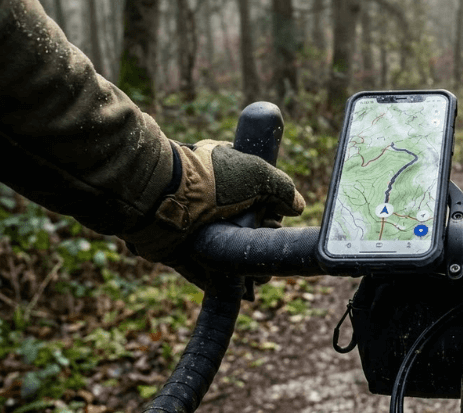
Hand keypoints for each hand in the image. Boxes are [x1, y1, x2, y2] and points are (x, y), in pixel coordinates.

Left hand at [122, 140, 304, 288]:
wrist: (165, 200)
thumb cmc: (213, 181)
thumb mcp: (259, 174)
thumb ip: (283, 189)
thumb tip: (297, 207)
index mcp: (222, 171)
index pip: (254, 191)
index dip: (269, 207)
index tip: (276, 220)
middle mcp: (207, 198)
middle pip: (241, 225)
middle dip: (257, 240)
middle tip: (268, 252)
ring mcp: (192, 225)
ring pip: (223, 250)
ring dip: (241, 266)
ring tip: (258, 279)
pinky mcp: (178, 251)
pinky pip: (201, 271)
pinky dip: (218, 282)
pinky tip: (238, 291)